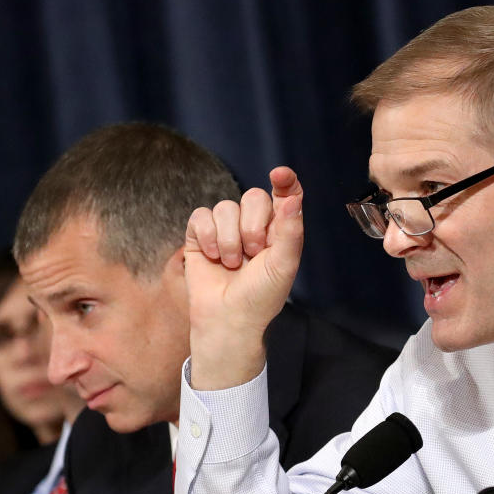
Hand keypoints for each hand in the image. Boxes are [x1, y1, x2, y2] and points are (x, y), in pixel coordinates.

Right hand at [184, 166, 303, 389]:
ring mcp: (226, 228)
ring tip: (232, 264)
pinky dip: (207, 237)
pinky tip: (213, 257)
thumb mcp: (283, 265)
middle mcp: (253, 224)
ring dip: (229, 239)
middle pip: (254, 197)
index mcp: (279, 229)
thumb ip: (291, 231)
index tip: (280, 175)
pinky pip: (201, 215)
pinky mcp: (200, 234)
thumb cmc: (261, 297)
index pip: (285, 194)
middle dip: (252, 226)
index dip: (285, 181)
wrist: (228, 318)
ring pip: (226, 207)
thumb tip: (294, 198)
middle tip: (253, 253)